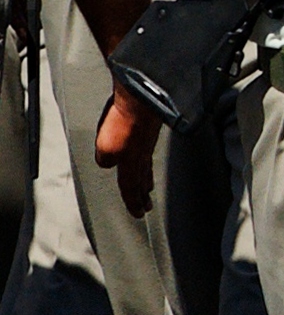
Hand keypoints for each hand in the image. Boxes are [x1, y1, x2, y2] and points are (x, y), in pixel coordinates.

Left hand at [93, 92, 156, 216]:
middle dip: (142, 195)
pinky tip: (146, 160)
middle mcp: (142, 157)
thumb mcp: (104, 147)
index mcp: (130, 164)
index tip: (138, 213)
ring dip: (146, 180)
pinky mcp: (150, 132)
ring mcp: (147, 145)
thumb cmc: (125, 123)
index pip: (130, 187)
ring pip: (146, 168)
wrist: (141, 101)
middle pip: (141, 181)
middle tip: (145, 207)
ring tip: (148, 188)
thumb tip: (107, 162)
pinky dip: (148, 164)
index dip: (132, 202)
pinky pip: (148, 155)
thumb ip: (104, 159)